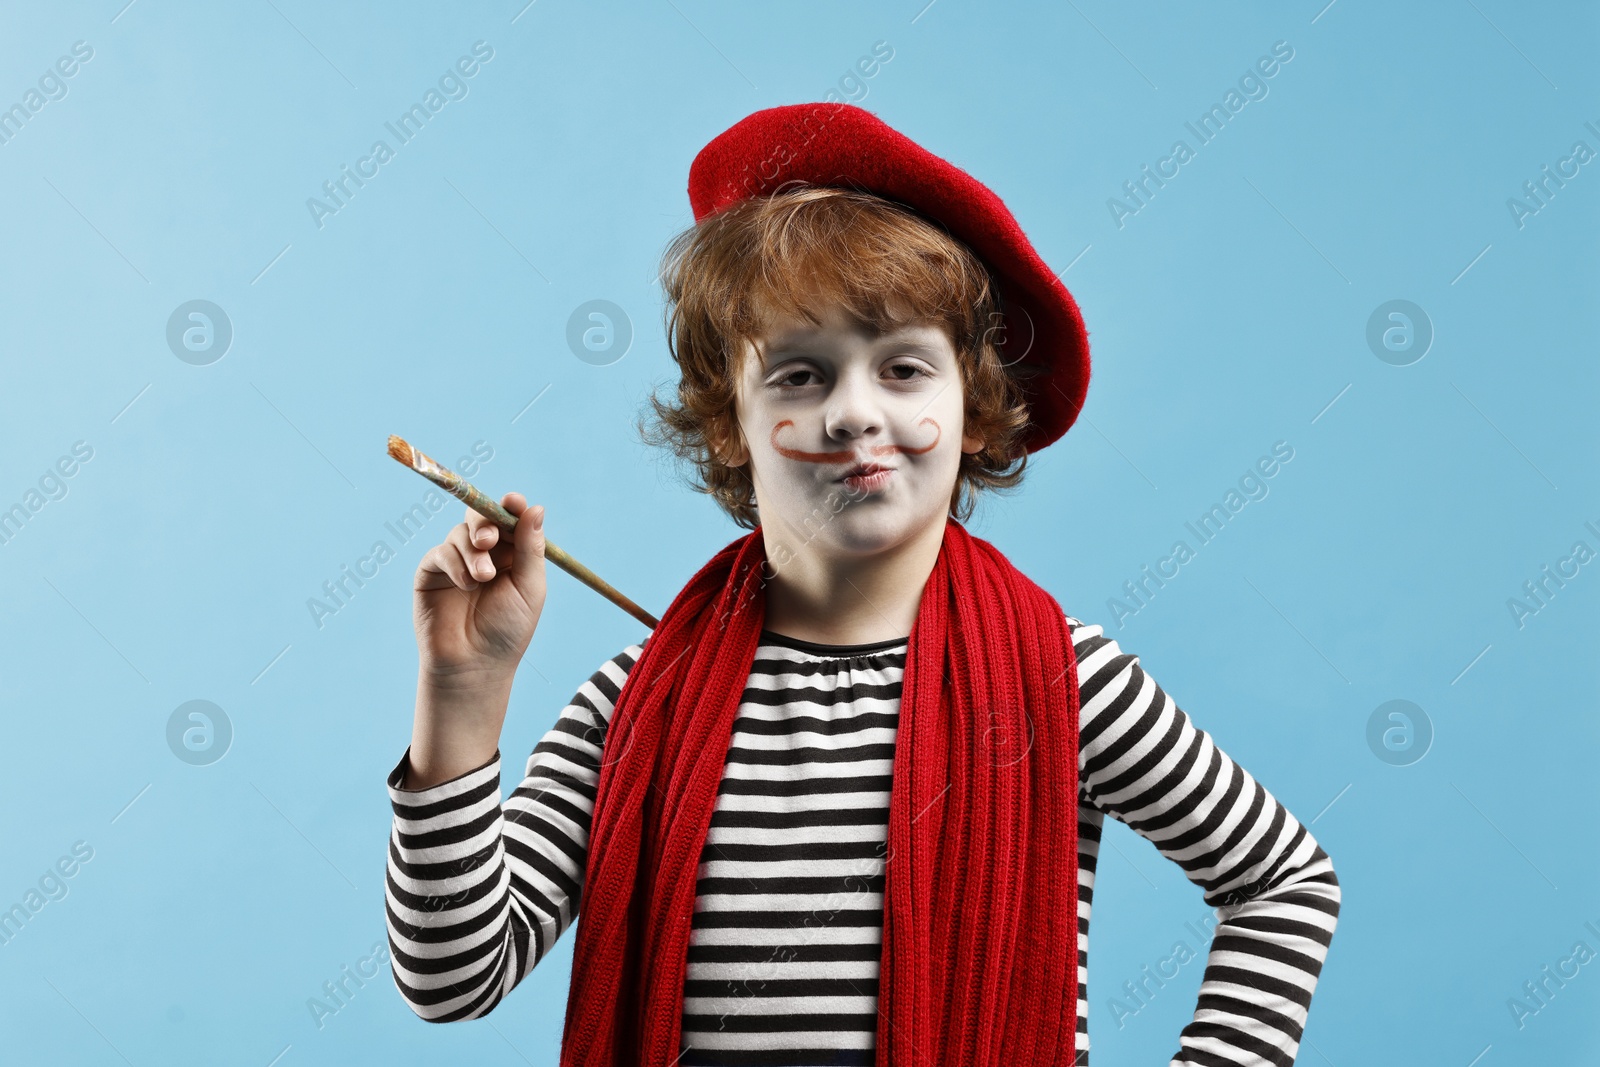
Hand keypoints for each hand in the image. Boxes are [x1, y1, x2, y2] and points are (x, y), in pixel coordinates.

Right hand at [412, 492, 546, 685]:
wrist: (474, 664)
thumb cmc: (507, 631)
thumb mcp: (528, 587)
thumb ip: (530, 548)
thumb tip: (535, 508)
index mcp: (513, 555)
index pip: (511, 520)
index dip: (512, 507)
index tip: (513, 501)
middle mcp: (485, 554)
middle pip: (482, 517)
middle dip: (486, 522)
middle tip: (490, 539)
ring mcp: (457, 561)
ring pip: (461, 533)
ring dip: (473, 552)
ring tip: (483, 578)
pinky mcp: (432, 572)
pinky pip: (441, 552)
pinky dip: (455, 563)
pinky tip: (467, 585)